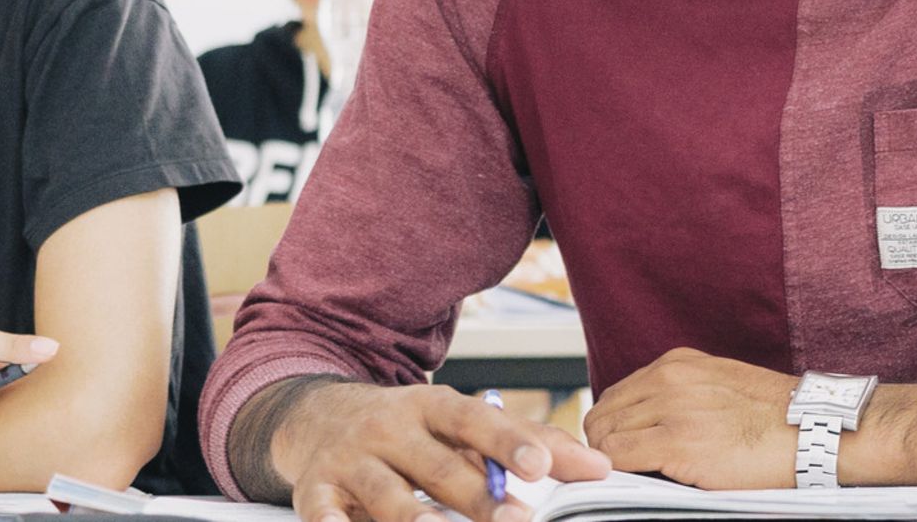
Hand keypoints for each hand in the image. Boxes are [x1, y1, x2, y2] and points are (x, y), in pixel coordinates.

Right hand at [275, 381, 608, 521]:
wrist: (318, 415)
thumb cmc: (409, 429)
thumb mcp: (460, 424)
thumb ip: (529, 443)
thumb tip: (601, 468)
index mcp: (430, 406)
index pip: (474, 421)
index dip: (508, 442)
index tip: (541, 467)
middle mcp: (389, 428)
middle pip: (438, 467)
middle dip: (476, 497)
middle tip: (517, 521)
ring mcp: (351, 460)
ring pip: (386, 495)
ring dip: (415, 518)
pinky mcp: (316, 490)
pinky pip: (321, 513)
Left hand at [582, 348, 800, 489]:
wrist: (817, 430)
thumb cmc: (777, 418)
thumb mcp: (719, 387)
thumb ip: (680, 396)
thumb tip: (646, 425)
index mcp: (677, 364)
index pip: (616, 396)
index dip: (611, 427)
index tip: (618, 448)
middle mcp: (668, 378)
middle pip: (603, 414)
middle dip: (604, 444)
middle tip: (619, 470)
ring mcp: (671, 408)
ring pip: (605, 435)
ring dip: (610, 460)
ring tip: (630, 478)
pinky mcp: (678, 442)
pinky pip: (620, 457)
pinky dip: (617, 473)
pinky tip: (635, 482)